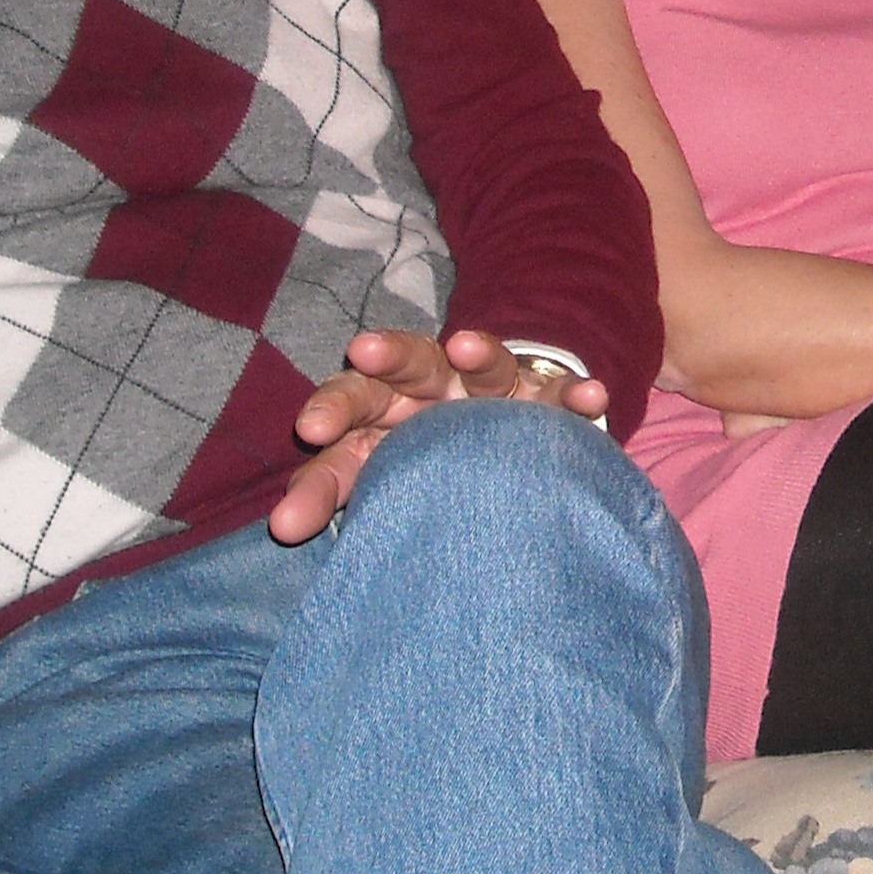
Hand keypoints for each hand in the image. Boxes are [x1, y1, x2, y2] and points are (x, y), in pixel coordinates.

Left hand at [271, 328, 608, 541]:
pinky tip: (589, 397)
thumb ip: (329, 490)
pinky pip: (561, 394)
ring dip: (479, 352)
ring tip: (465, 347)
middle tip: (362, 352)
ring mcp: (495, 390)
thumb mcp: (374, 471)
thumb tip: (283, 525)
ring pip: (485, 363)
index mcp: (386, 402)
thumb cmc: (421, 461)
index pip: (353, 398)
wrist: (500, 440)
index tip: (310, 430)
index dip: (332, 410)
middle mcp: (438, 385)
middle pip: (410, 362)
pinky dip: (573, 392)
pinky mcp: (546, 400)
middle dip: (388, 356)